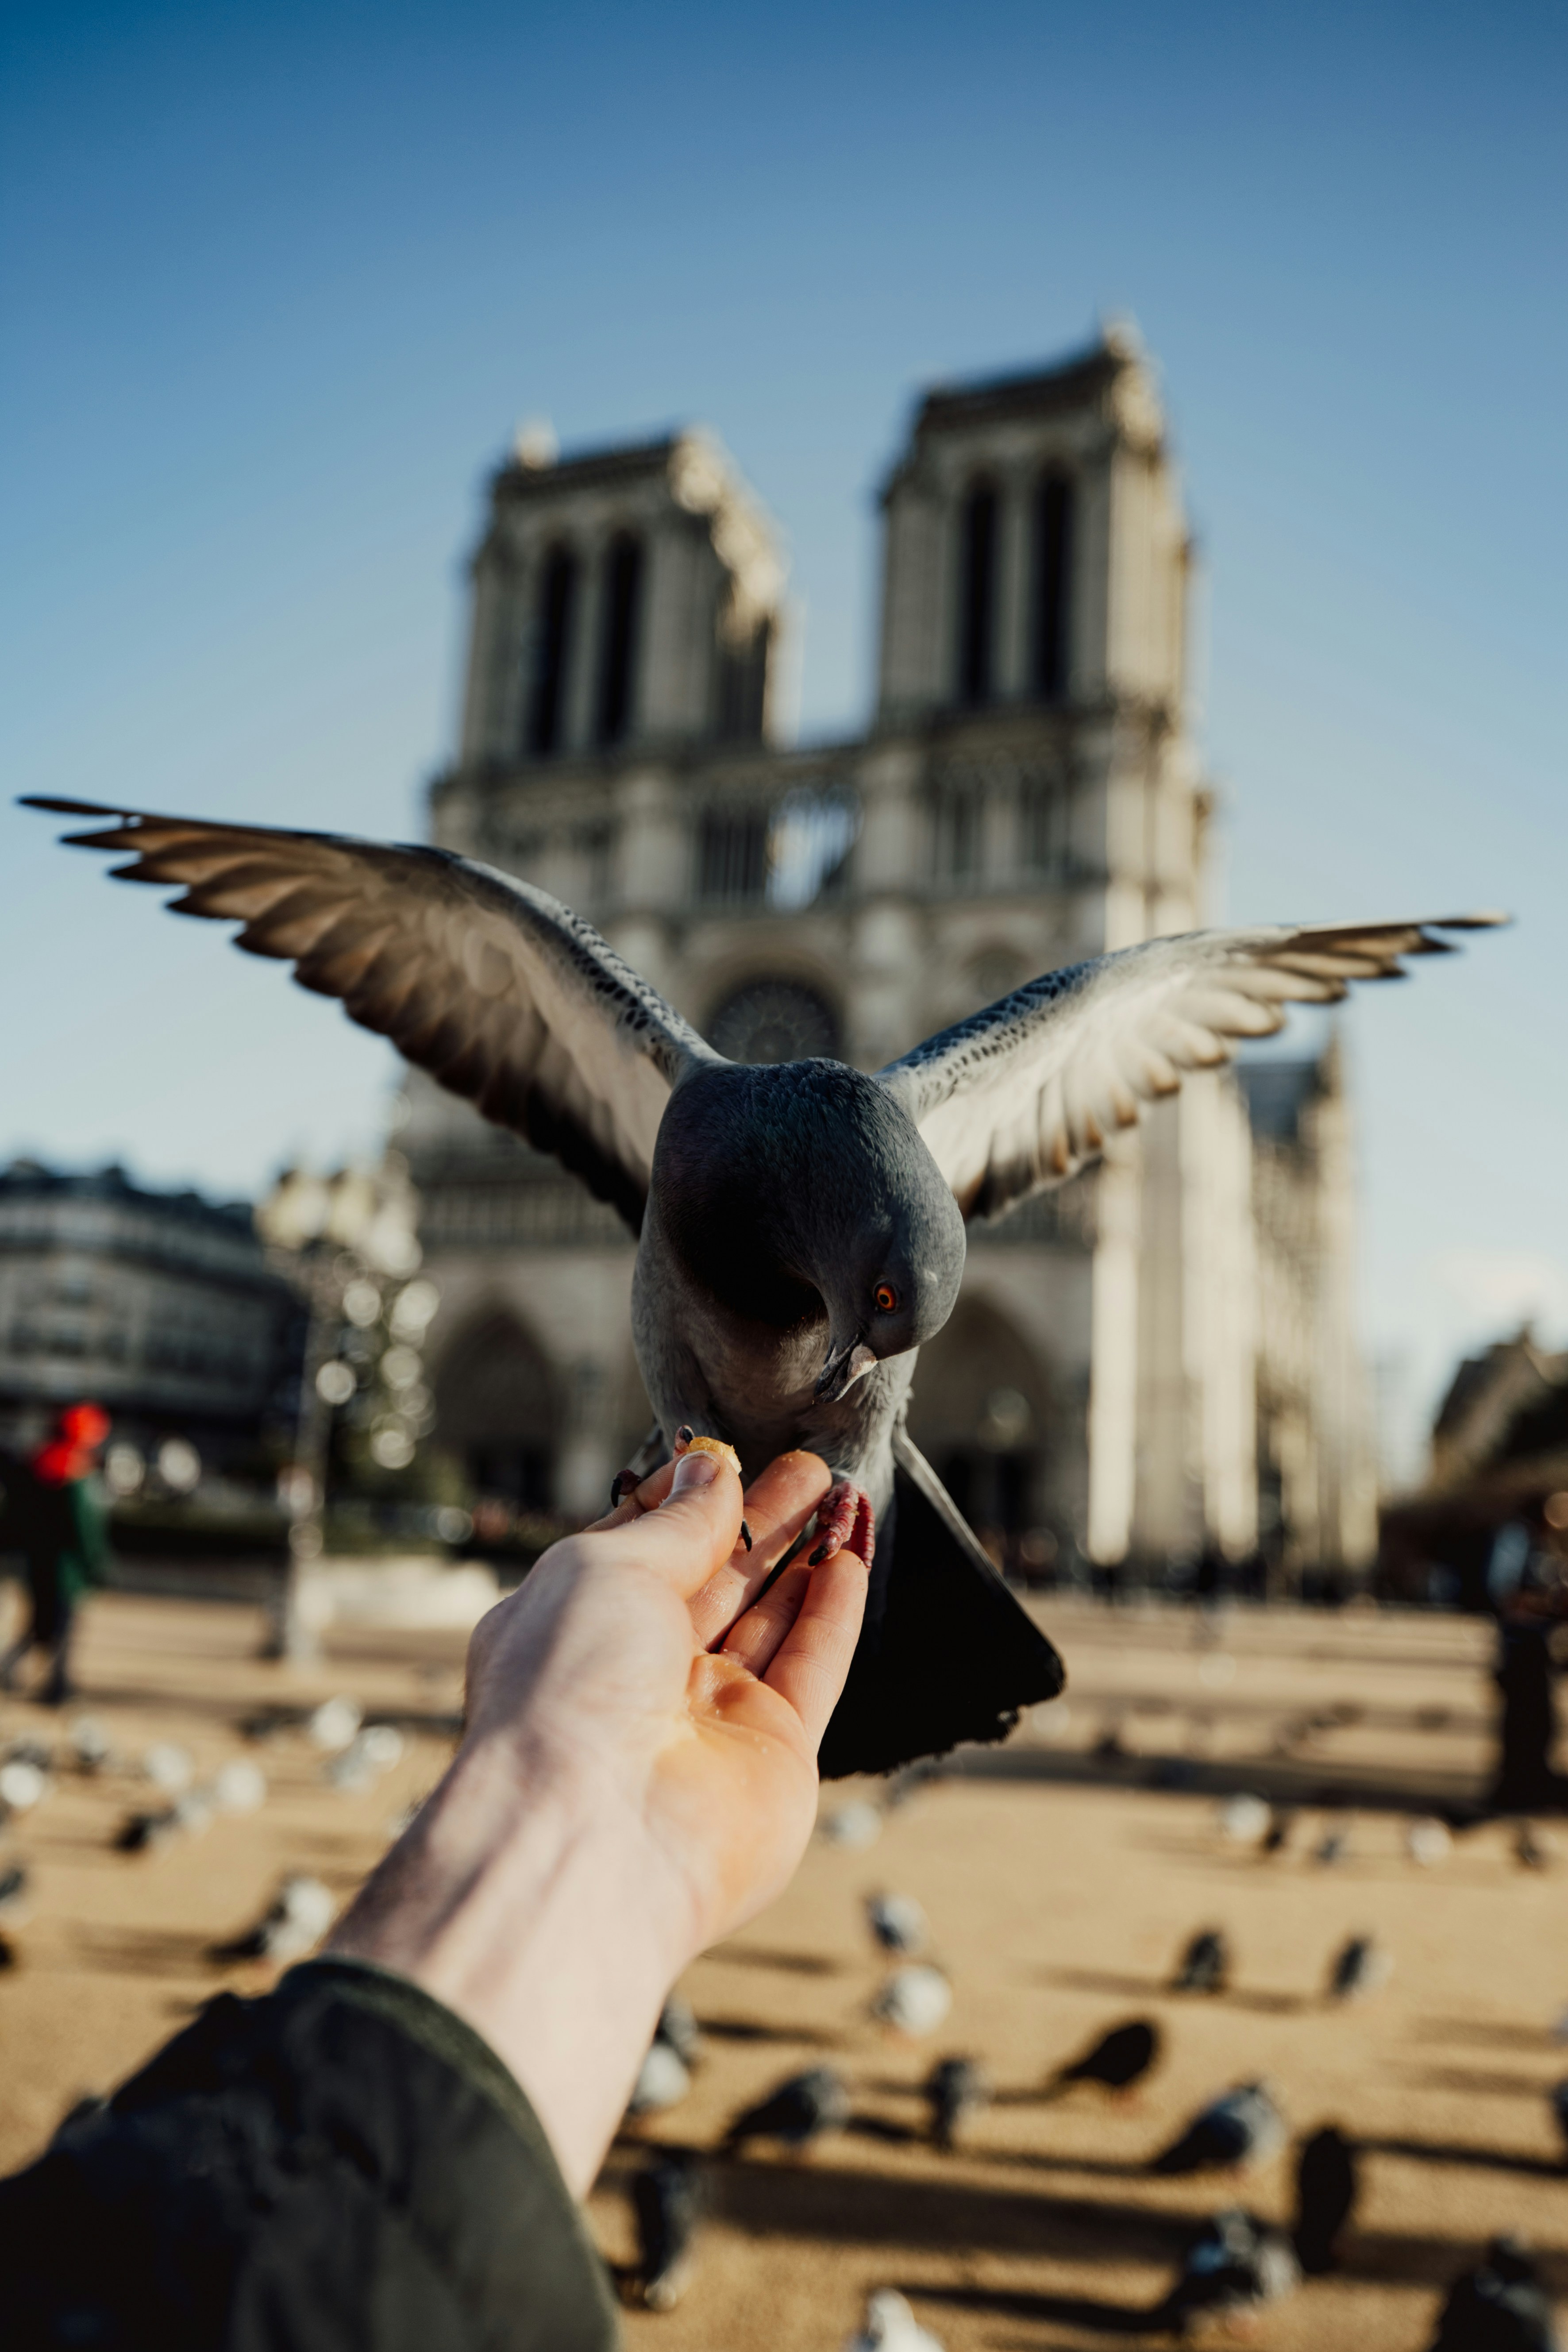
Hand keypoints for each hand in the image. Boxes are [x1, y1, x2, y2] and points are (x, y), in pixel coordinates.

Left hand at [330, 1445, 866, 2192]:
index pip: (640, 1545)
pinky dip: (833, 1614)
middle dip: (759, 1521)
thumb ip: (675, 1523)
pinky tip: (849, 1561)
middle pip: (713, 1580)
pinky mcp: (772, 1756)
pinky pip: (812, 1668)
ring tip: (840, 1496)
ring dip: (804, 1556)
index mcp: (575, 1623)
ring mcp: (707, 1718)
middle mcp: (639, 1673)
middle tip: (806, 1467)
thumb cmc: (566, 1688)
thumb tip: (710, 1473)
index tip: (726, 1454)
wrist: (592, 1834)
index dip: (686, 1499)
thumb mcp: (606, 1567)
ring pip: (769, 1619)